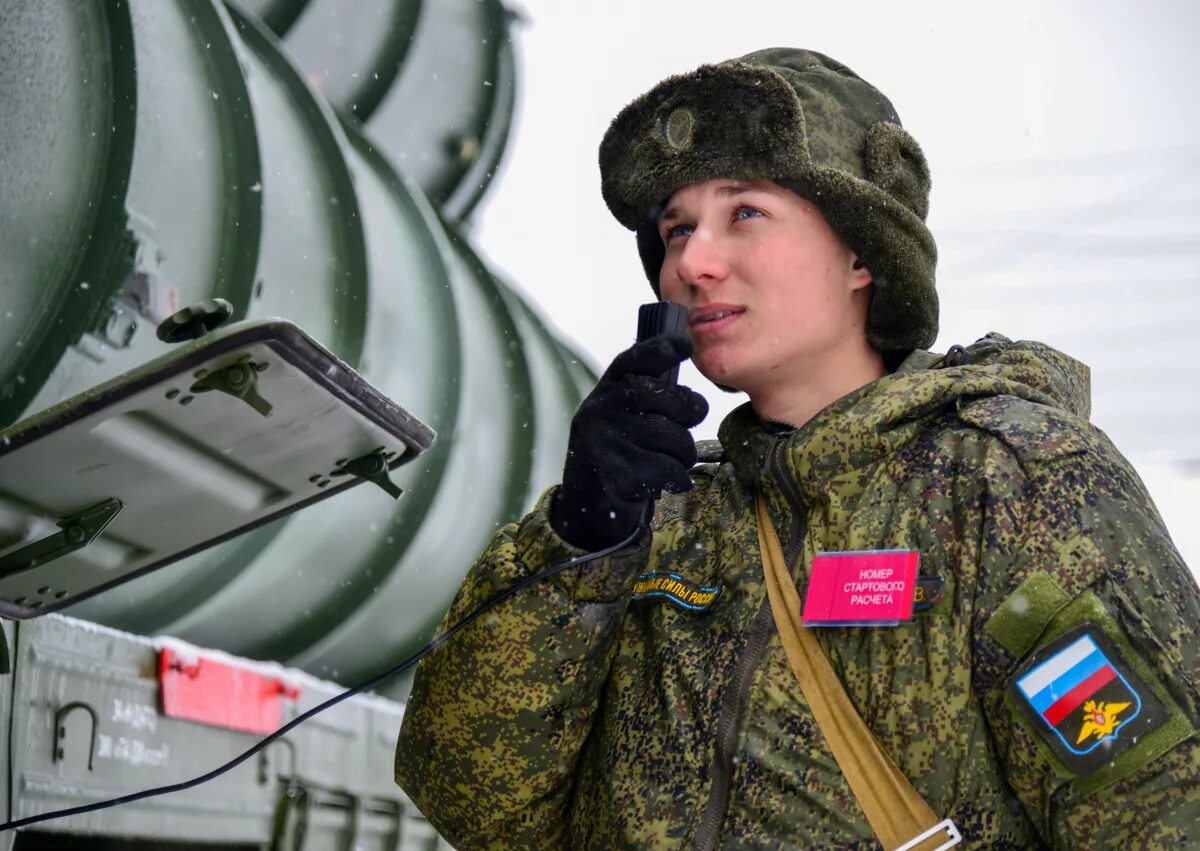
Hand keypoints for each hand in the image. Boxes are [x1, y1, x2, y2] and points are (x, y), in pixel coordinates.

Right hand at [550, 335, 707, 549]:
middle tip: (693, 418)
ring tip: (672, 459)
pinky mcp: (616, 474)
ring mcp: (605, 442)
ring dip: (684, 452)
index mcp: (604, 392)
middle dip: (690, 408)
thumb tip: (685, 363)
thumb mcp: (621, 414)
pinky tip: (666, 481)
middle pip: (664, 396)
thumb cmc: (618, 452)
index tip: (685, 346)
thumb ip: (645, 391)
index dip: (661, 349)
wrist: (587, 505)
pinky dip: (677, 479)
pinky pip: (669, 470)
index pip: (633, 360)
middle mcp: (600, 411)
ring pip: (673, 437)